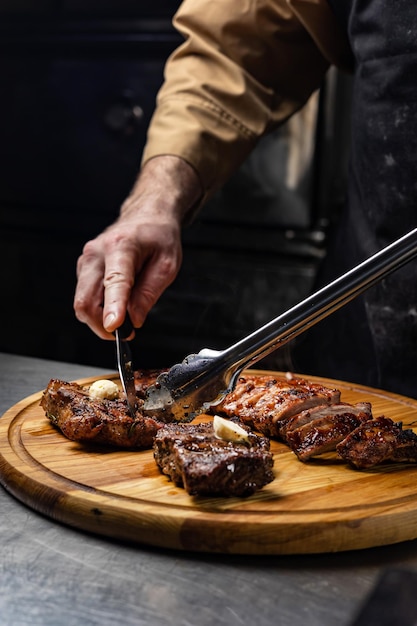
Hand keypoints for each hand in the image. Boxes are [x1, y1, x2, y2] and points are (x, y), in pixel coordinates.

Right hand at [73, 156, 202, 338]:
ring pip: (82, 302)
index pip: (114, 282)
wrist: (146, 216)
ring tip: (125, 316)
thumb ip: (149, 293)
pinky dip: (99, 308)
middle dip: (102, 324)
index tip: (114, 327)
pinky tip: (117, 302)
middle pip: (86, 299)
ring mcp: (86, 260)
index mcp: (121, 246)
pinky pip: (85, 297)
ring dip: (100, 318)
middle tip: (126, 332)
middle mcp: (97, 252)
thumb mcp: (167, 265)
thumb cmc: (158, 237)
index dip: (113, 307)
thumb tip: (134, 319)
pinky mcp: (83, 268)